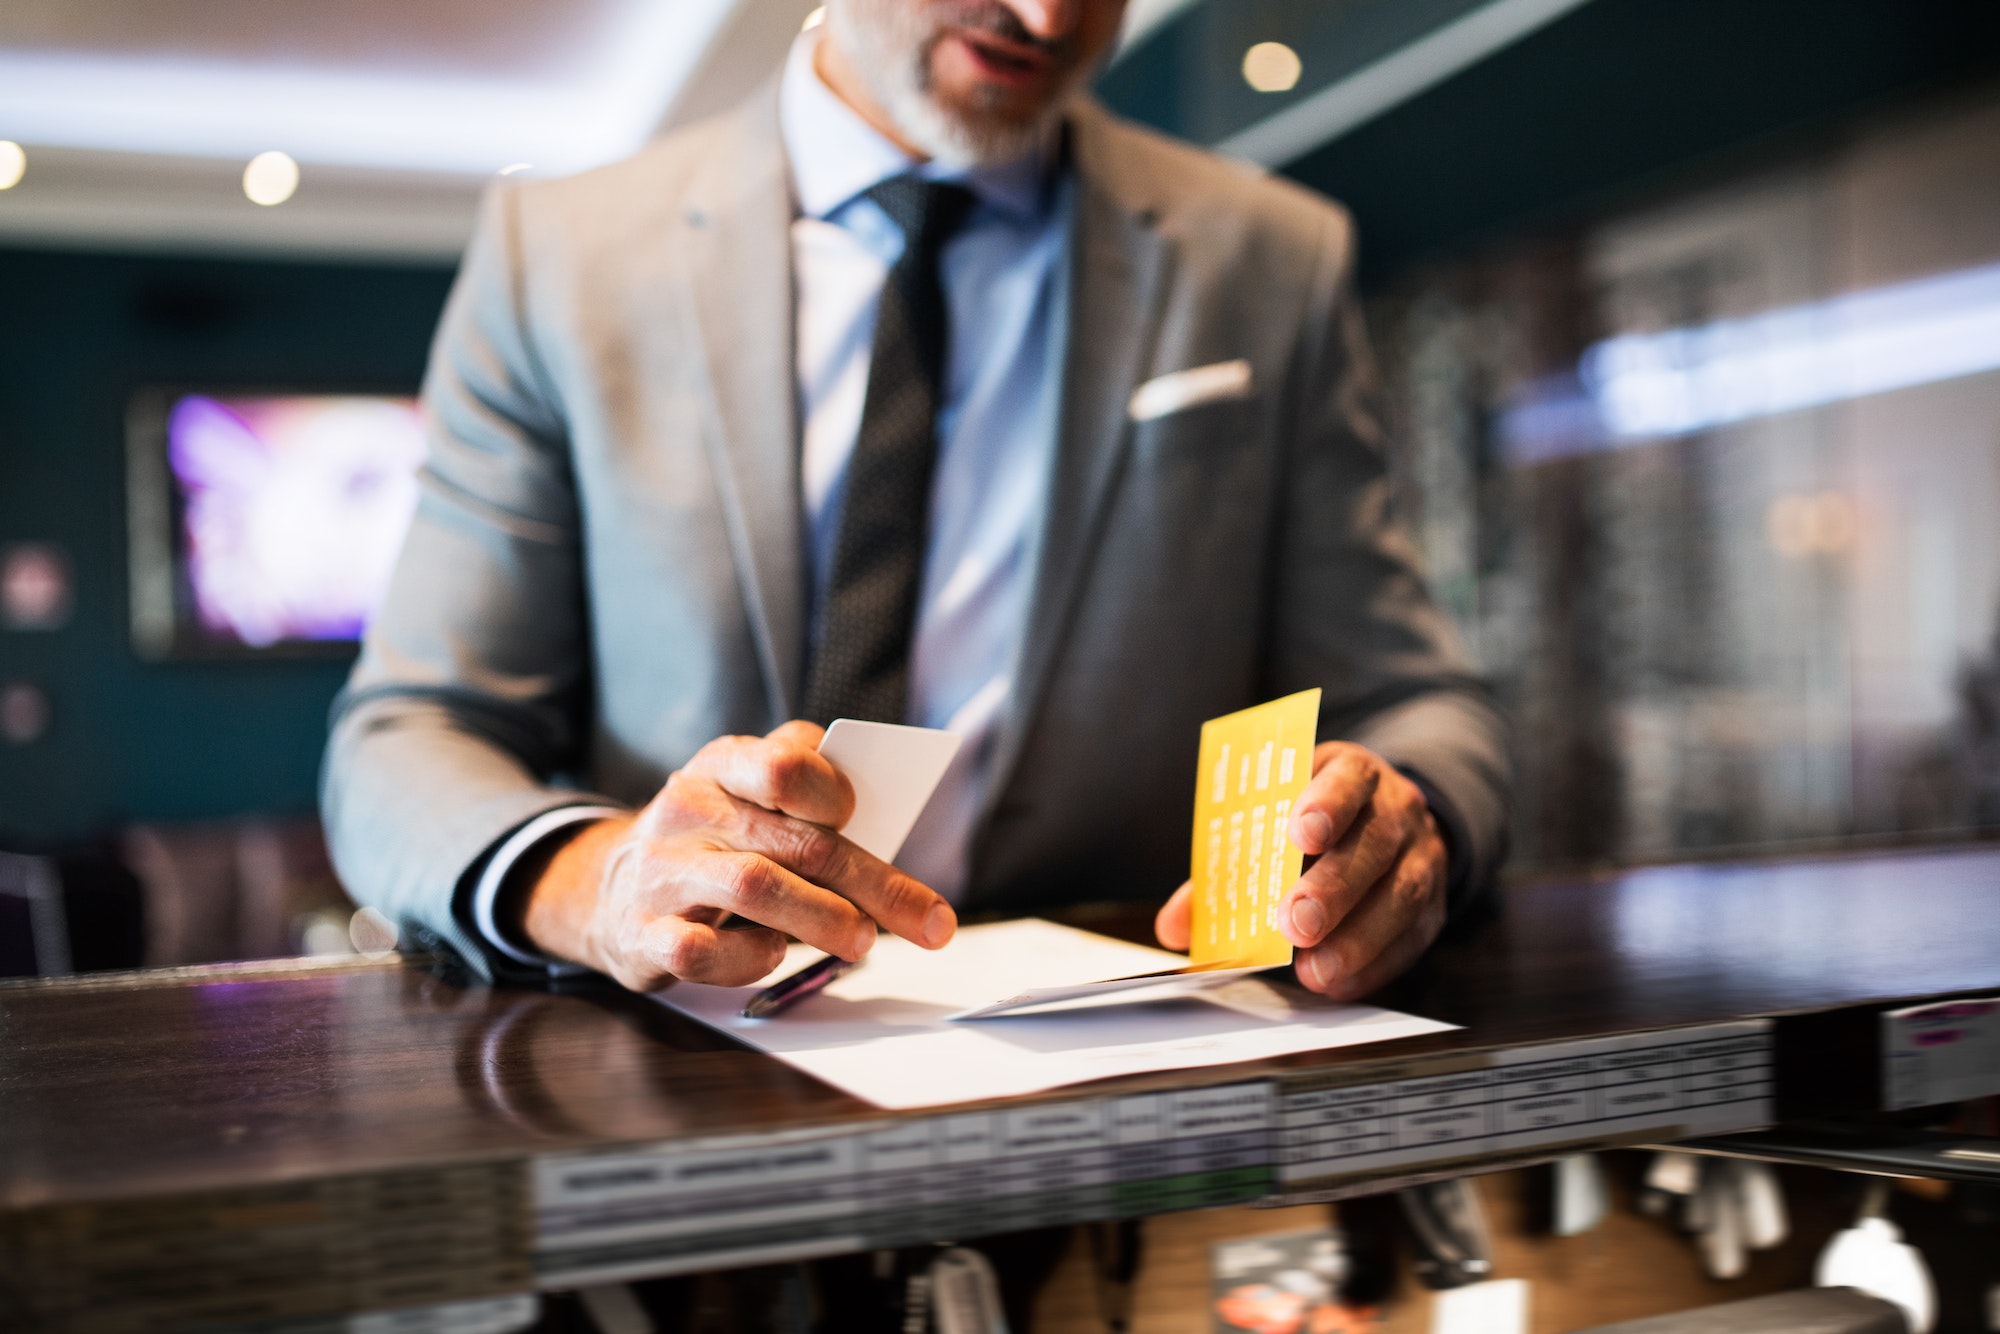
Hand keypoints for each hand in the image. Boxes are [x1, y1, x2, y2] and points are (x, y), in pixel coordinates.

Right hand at [516, 721, 956, 991]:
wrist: (608, 887)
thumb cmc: (713, 840)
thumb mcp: (748, 794)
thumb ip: (808, 790)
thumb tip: (886, 818)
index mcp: (723, 766)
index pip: (784, 765)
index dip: (834, 795)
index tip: (866, 821)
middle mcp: (690, 811)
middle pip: (796, 842)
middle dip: (874, 884)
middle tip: (928, 922)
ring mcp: (662, 873)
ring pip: (754, 889)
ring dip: (823, 919)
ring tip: (862, 943)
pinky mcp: (642, 935)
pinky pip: (701, 950)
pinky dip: (747, 959)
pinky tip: (772, 955)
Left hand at [1154, 742, 1447, 999]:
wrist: (1388, 818)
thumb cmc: (1314, 818)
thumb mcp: (1273, 818)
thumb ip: (1225, 867)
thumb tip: (1175, 925)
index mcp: (1351, 771)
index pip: (1346, 778)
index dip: (1326, 804)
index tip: (1299, 834)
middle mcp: (1395, 808)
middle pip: (1372, 844)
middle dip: (1333, 888)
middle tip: (1295, 923)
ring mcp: (1421, 855)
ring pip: (1400, 894)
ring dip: (1357, 937)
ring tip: (1315, 969)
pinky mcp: (1432, 903)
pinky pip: (1412, 936)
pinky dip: (1375, 964)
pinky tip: (1339, 982)